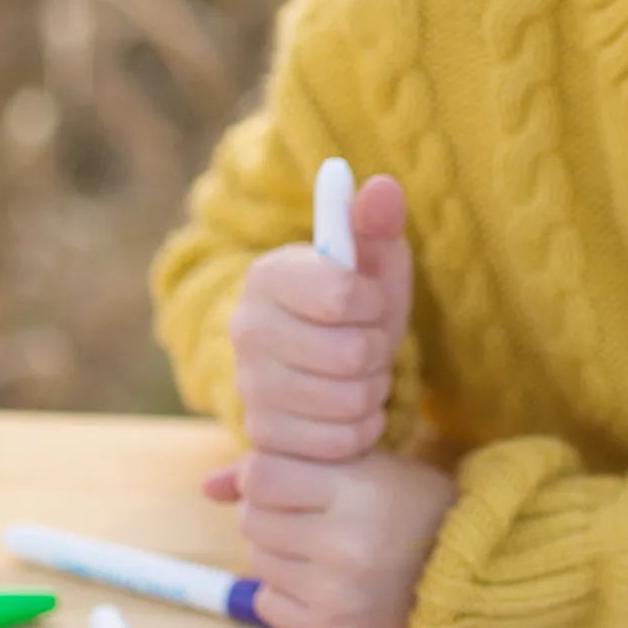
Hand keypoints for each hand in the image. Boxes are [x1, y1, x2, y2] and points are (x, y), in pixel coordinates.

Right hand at [208, 174, 411, 493]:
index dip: (374, 303)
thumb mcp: (372, 263)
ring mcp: (250, 387)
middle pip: (353, 354)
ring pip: (351, 400)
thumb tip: (381, 185)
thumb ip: (376, 223)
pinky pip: (341, 442)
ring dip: (374, 391)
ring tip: (360, 374)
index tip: (369, 301)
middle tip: (367, 343)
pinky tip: (350, 410)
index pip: (345, 295)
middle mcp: (247, 329)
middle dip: (378, 351)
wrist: (324, 367)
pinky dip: (362, 430)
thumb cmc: (355, 305)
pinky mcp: (264, 437)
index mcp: (270, 275)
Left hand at [231, 446, 457, 627]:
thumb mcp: (355, 463)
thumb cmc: (401, 501)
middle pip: (252, 519)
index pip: (262, 477)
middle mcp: (347, 544)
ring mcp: (338, 594)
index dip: (263, 474)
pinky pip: (267, 602)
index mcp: (357, 490)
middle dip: (269, 510)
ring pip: (256, 559)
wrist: (457, 562)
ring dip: (276, 548)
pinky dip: (282, 588)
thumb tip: (207, 486)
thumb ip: (280, 465)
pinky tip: (319, 576)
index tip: (284, 477)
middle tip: (308, 513)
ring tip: (319, 543)